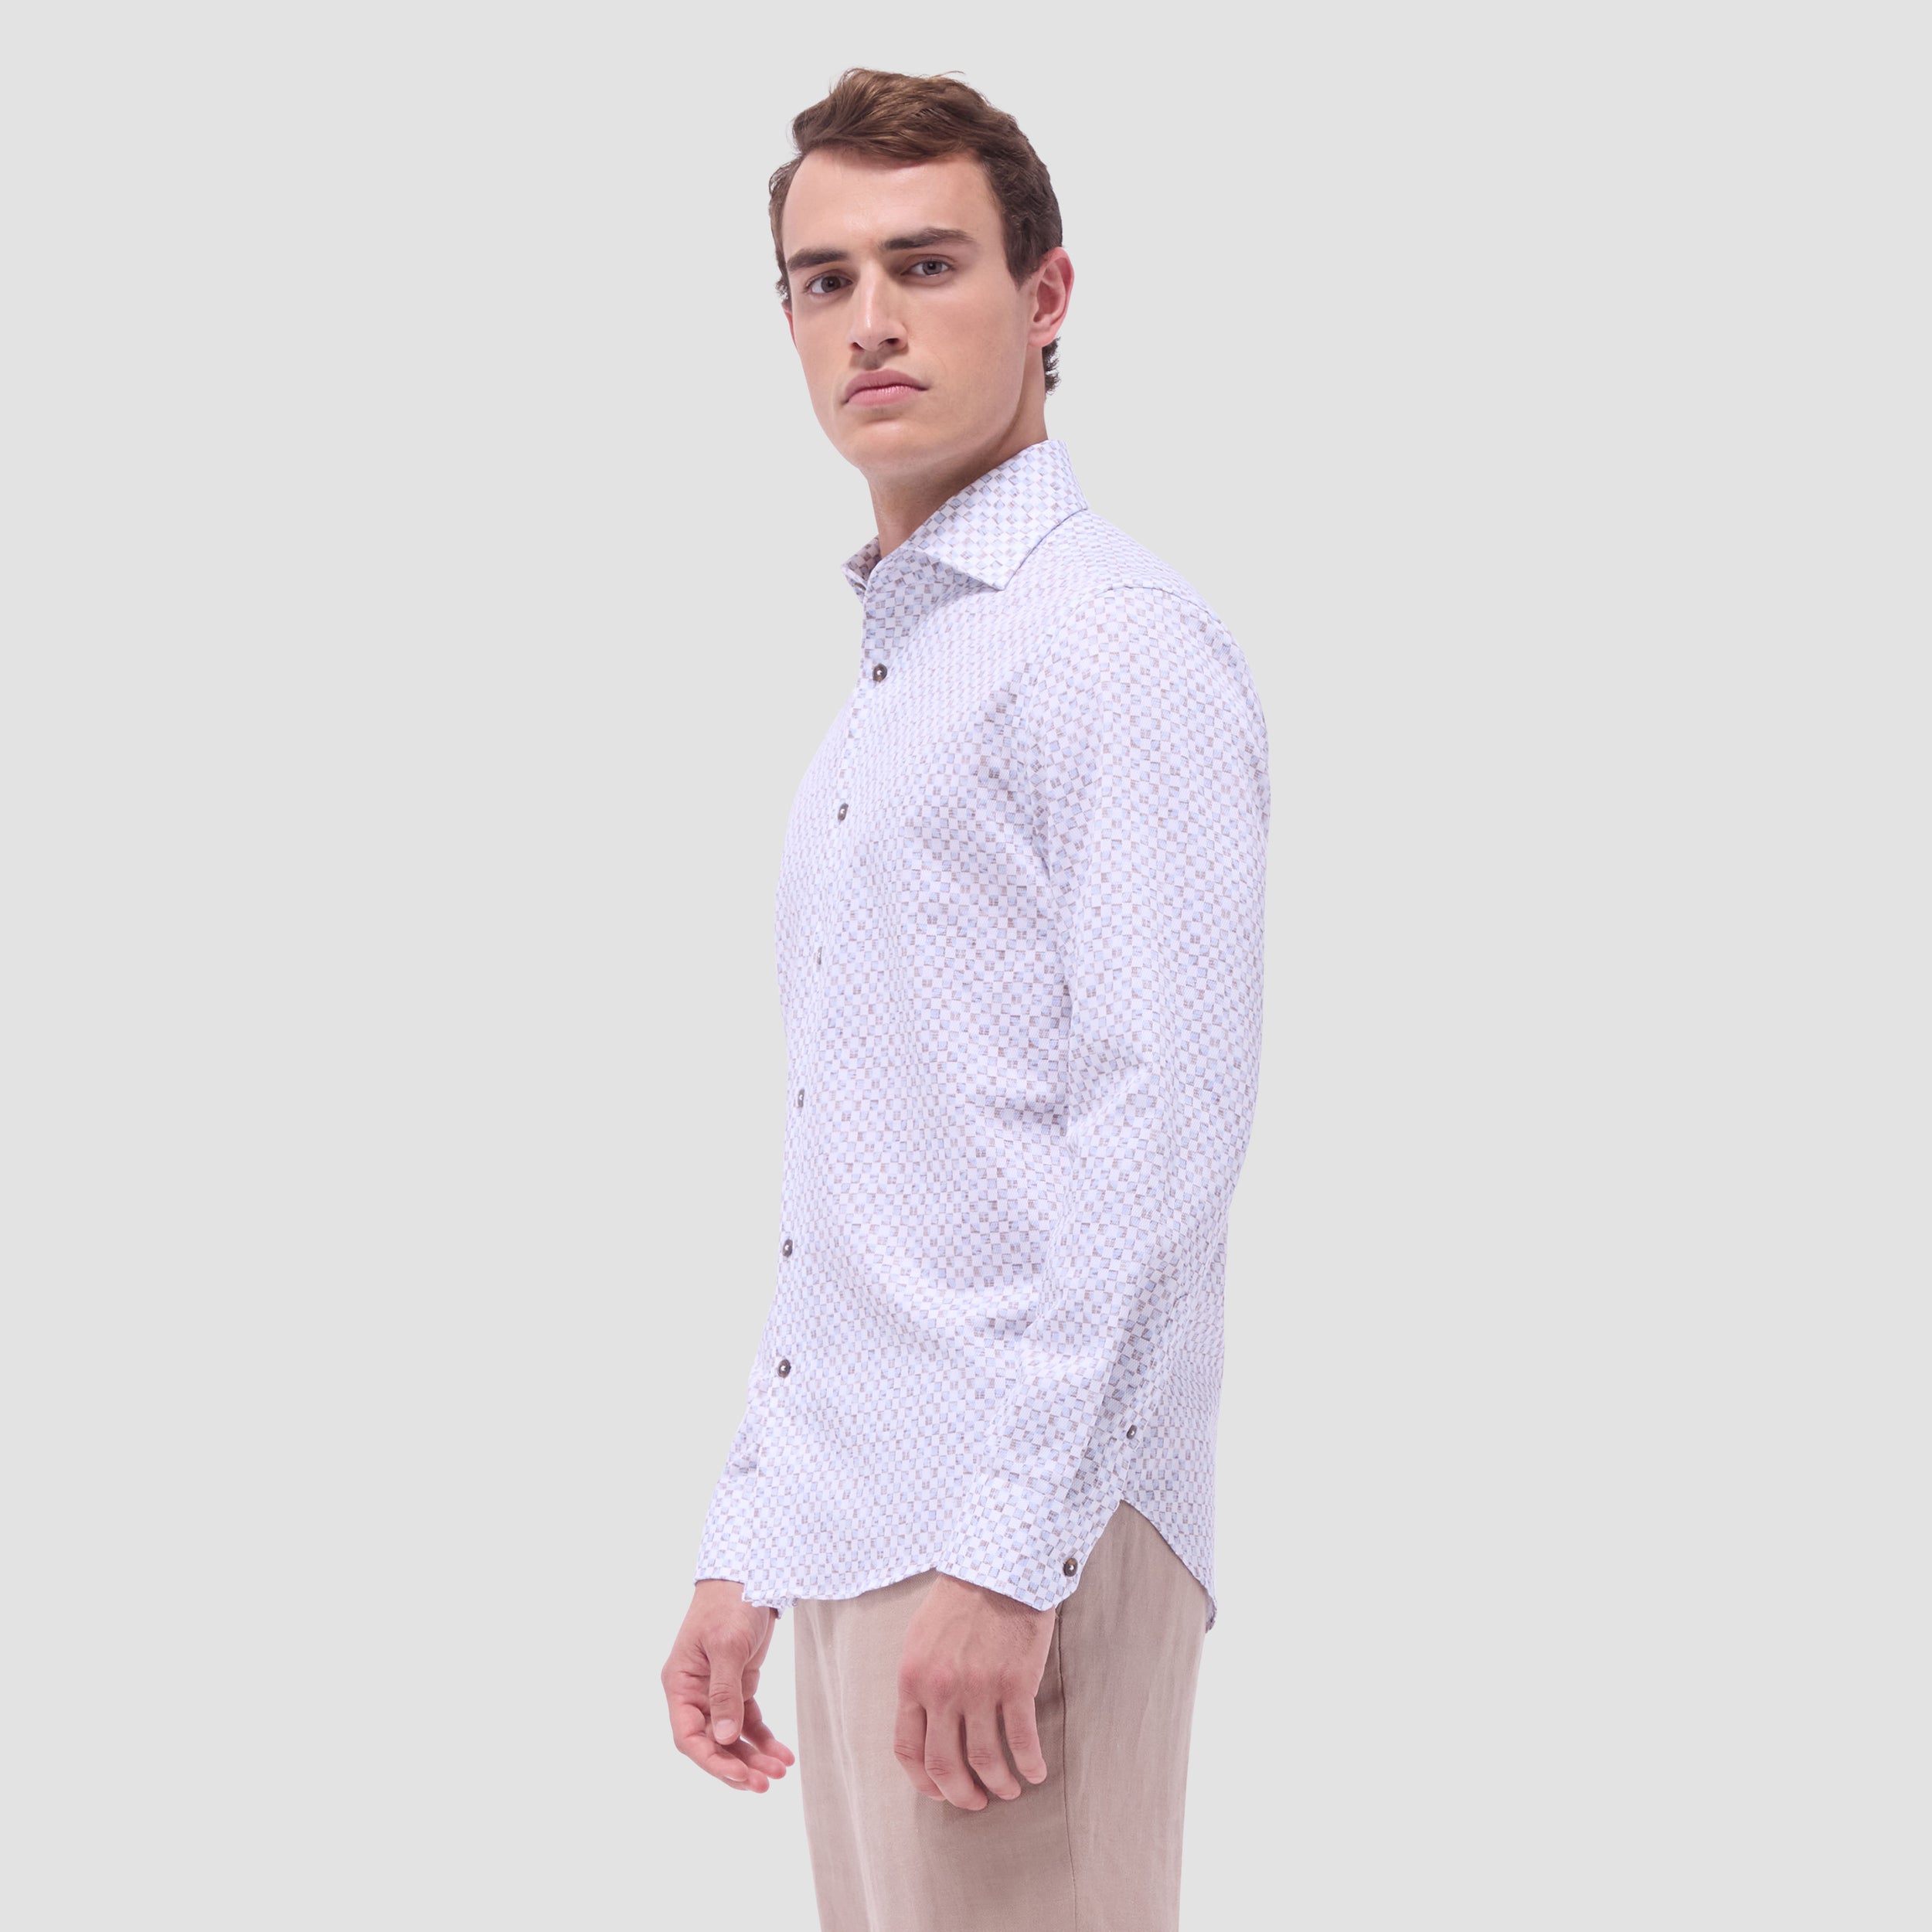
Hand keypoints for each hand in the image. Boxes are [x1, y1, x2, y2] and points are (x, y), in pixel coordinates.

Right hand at [662, 1580, 795, 1792]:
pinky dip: (764, 1739)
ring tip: (779, 1773)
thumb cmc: (729, 1603)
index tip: (739, 1775)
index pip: (688, 1736)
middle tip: (764, 1784)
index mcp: (680, 1684)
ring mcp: (717, 1691)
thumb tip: (723, 1738)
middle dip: (737, 1766)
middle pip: (711, 1742)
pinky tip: (783, 1755)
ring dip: (753, 1757)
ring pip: (731, 1737)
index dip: (711, 1761)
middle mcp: (695, 1692)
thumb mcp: (727, 1646)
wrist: (750, 1573)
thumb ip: (724, 1693)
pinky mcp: (739, 1685)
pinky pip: (749, 1721)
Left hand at [894, 1573, 1054, 1808]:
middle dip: (960, 1793)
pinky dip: (1029, 1765)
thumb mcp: (920, 1638)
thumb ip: (918, 1681)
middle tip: (975, 1801)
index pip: (908, 1748)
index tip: (939, 1792)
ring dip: (998, 1784)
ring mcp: (979, 1688)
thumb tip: (923, 1723)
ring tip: (1008, 1790)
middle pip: (945, 1764)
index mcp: (912, 1679)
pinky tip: (1035, 1772)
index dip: (923, 1781)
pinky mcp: (1015, 1683)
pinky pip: (1022, 1740)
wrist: (1000, 1567)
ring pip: (985, 1760)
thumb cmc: (960, 1600)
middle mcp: (941, 1690)